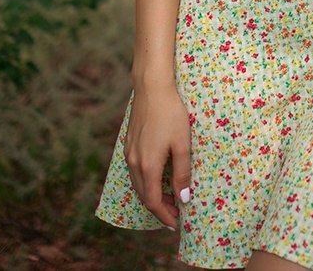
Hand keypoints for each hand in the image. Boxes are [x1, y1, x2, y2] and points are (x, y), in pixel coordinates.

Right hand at [124, 79, 192, 229]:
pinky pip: (135, 172)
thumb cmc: (171, 113)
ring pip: (138, 185)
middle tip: (176, 215)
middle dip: (159, 209)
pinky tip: (159, 179)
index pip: (153, 202)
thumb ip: (182, 172)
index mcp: (148, 165)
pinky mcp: (129, 145)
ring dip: (153, 196)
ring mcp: (129, 153)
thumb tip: (183, 198)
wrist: (151, 88)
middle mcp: (134, 163)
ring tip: (170, 200)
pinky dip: (147, 183)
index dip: (164, 216)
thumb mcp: (182, 144)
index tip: (176, 224)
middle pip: (144, 196)